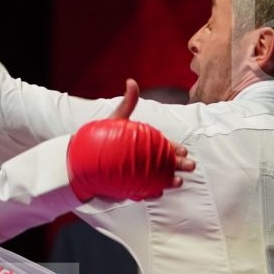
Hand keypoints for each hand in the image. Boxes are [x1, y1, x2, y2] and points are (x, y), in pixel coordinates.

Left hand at [66, 80, 196, 200]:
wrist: (83, 159)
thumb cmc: (102, 138)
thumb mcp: (116, 119)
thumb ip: (127, 104)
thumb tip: (131, 82)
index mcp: (146, 143)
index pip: (165, 146)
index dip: (175, 148)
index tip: (183, 150)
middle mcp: (145, 159)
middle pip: (167, 162)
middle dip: (180, 164)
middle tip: (189, 166)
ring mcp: (140, 174)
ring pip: (160, 178)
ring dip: (171, 181)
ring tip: (177, 182)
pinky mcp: (132, 186)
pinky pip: (145, 190)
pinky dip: (153, 191)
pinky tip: (158, 192)